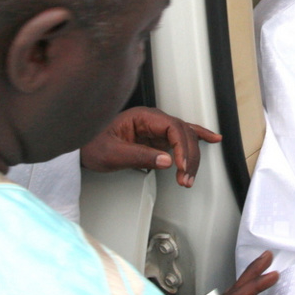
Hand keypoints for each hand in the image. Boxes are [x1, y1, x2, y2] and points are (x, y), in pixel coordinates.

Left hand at [80, 107, 220, 186]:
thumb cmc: (92, 145)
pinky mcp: (156, 138)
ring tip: (189, 177)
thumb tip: (166, 161)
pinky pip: (181, 137)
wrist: (81, 147)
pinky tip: (212, 139)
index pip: (173, 127)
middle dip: (189, 156)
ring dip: (192, 157)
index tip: (181, 166)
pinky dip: (197, 139)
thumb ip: (139, 156)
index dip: (182, 146)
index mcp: (142, 116)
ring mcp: (155, 128)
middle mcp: (152, 119)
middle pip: (183, 133)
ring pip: (185, 137)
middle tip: (185, 178)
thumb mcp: (112, 154)